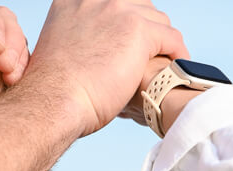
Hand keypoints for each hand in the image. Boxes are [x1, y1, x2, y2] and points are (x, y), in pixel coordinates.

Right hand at [28, 0, 188, 136]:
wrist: (55, 99)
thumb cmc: (56, 90)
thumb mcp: (63, 50)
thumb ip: (81, 40)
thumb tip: (95, 55)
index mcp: (75, 1)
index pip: (114, 1)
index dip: (128, 20)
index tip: (134, 40)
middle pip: (139, 5)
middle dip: (150, 28)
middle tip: (157, 53)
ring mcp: (117, 10)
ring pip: (157, 20)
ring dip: (165, 42)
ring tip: (168, 64)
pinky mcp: (137, 30)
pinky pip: (170, 37)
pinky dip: (177, 53)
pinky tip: (175, 70)